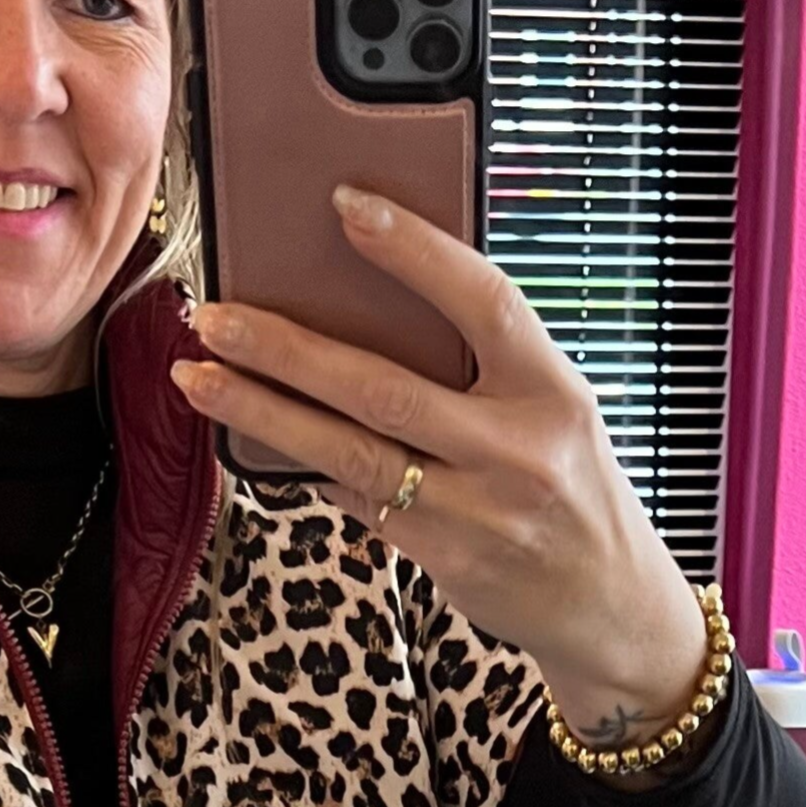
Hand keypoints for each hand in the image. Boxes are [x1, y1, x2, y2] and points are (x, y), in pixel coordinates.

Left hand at [170, 185, 710, 755]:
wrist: (608, 602)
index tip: (345, 205)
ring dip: (262, 411)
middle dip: (287, 349)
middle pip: (384, 388)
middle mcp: (518, 449)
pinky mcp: (440, 556)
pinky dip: (303, 462)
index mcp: (554, 389)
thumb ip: (480, 365)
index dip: (415, 250)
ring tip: (197, 376)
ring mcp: (476, 510)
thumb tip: (360, 308)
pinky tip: (251, 437)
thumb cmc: (569, 484)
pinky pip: (354, 497)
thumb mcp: (552, 410)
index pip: (485, 300)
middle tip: (214, 316)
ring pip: (347, 451)